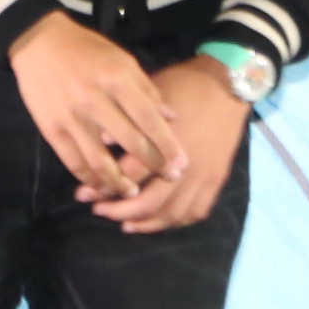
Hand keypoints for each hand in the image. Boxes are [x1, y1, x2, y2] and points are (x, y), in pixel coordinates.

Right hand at [9, 13, 183, 201]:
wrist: (39, 42)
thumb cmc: (87, 49)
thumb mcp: (122, 59)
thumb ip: (146, 89)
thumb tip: (170, 117)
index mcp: (117, 80)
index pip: (149, 120)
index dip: (167, 145)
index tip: (181, 164)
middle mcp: (96, 100)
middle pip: (130, 142)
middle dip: (153, 165)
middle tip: (167, 179)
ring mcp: (72, 117)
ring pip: (100, 160)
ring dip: (118, 182)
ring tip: (132, 192)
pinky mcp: (51, 129)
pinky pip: (73, 161)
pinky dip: (89, 178)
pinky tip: (100, 185)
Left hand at [96, 56, 251, 232]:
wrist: (226, 85)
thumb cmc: (182, 85)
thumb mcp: (150, 96)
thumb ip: (127, 120)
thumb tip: (97, 138)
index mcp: (165, 142)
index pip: (130, 174)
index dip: (104, 187)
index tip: (83, 193)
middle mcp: (184, 165)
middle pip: (149, 202)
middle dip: (119, 211)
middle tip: (98, 211)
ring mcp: (203, 176)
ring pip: (171, 213)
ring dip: (146, 223)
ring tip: (125, 224)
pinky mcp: (216, 180)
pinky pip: (195, 212)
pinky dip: (176, 222)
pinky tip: (159, 221)